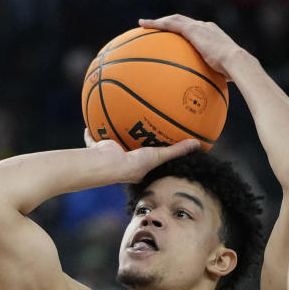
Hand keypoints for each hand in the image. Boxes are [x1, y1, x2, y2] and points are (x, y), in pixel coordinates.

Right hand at [85, 129, 199, 182]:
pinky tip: (90, 123)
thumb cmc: (135, 164)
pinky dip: (91, 133)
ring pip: (110, 143)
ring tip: (112, 123)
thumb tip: (198, 143)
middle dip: (130, 141)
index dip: (150, 152)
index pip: (146, 159)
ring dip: (110, 135)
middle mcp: (122, 162)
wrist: (109, 165)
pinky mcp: (97, 149)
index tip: (154, 144)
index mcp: (137, 167)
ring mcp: (109, 155)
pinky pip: (92, 139)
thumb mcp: (159, 155)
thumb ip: (177, 150)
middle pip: (127, 149)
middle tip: (134, 131)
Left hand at [139, 15, 242, 78]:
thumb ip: (214, 78)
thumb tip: (212, 95)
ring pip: (174, 20)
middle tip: (155, 27)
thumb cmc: (233, 72)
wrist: (237, 62)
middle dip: (168, 23)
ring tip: (144, 25)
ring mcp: (199, 26)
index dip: (183, 31)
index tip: (174, 37)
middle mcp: (205, 27)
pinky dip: (156, 24)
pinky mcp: (192, 29)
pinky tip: (144, 26)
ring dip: (158, 22)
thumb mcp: (222, 74)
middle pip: (182, 22)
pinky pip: (170, 24)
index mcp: (212, 35)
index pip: (195, 30)